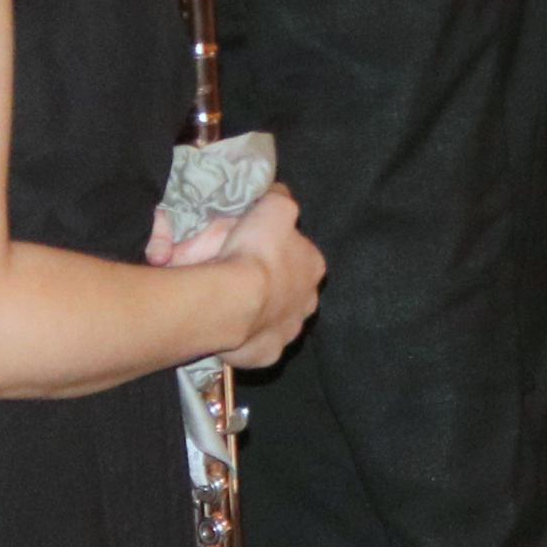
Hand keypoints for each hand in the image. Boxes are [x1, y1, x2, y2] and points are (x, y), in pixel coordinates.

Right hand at [207, 188, 323, 370]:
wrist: (234, 300)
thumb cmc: (257, 251)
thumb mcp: (273, 207)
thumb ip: (280, 198)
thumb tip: (280, 193)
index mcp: (314, 266)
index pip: (302, 256)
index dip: (280, 251)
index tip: (259, 250)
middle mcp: (309, 301)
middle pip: (292, 290)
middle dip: (275, 285)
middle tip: (244, 279)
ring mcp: (289, 330)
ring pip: (278, 318)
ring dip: (262, 312)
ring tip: (236, 304)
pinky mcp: (268, 353)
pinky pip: (258, 344)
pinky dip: (247, 337)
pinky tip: (232, 329)